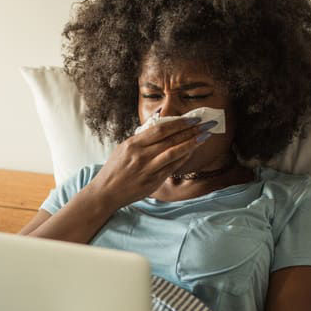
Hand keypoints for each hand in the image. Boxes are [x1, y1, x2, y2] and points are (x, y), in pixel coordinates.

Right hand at [87, 117, 216, 207]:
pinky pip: (172, 168)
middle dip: (190, 130)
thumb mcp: (123, 147)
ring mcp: (147, 169)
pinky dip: (183, 158)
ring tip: (204, 136)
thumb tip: (160, 117)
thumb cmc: (115, 168)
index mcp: (133, 144)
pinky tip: (192, 152)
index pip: (160, 129)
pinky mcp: (152, 182)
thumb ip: (142, 135)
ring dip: (191, 143)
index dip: (179, 123)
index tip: (192, 118)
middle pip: (170, 139)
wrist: (106, 192)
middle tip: (205, 124)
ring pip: (173, 153)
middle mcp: (140, 156)